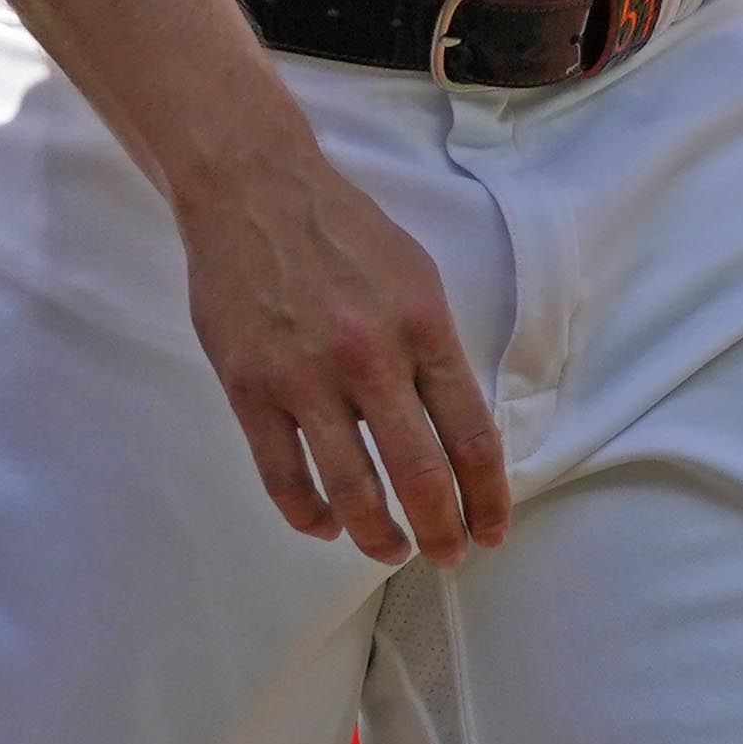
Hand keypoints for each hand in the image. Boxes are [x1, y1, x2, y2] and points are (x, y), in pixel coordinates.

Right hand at [170, 139, 509, 566]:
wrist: (252, 189)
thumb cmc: (342, 232)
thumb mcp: (415, 276)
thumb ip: (435, 351)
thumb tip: (456, 432)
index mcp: (422, 325)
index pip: (471, 434)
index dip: (488, 496)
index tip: (492, 529)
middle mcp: (369, 356)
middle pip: (420, 474)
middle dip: (442, 531)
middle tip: (449, 554)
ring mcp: (305, 376)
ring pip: (352, 489)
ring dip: (378, 536)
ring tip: (390, 550)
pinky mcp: (250, 388)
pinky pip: (282, 477)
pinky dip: (309, 515)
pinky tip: (325, 525)